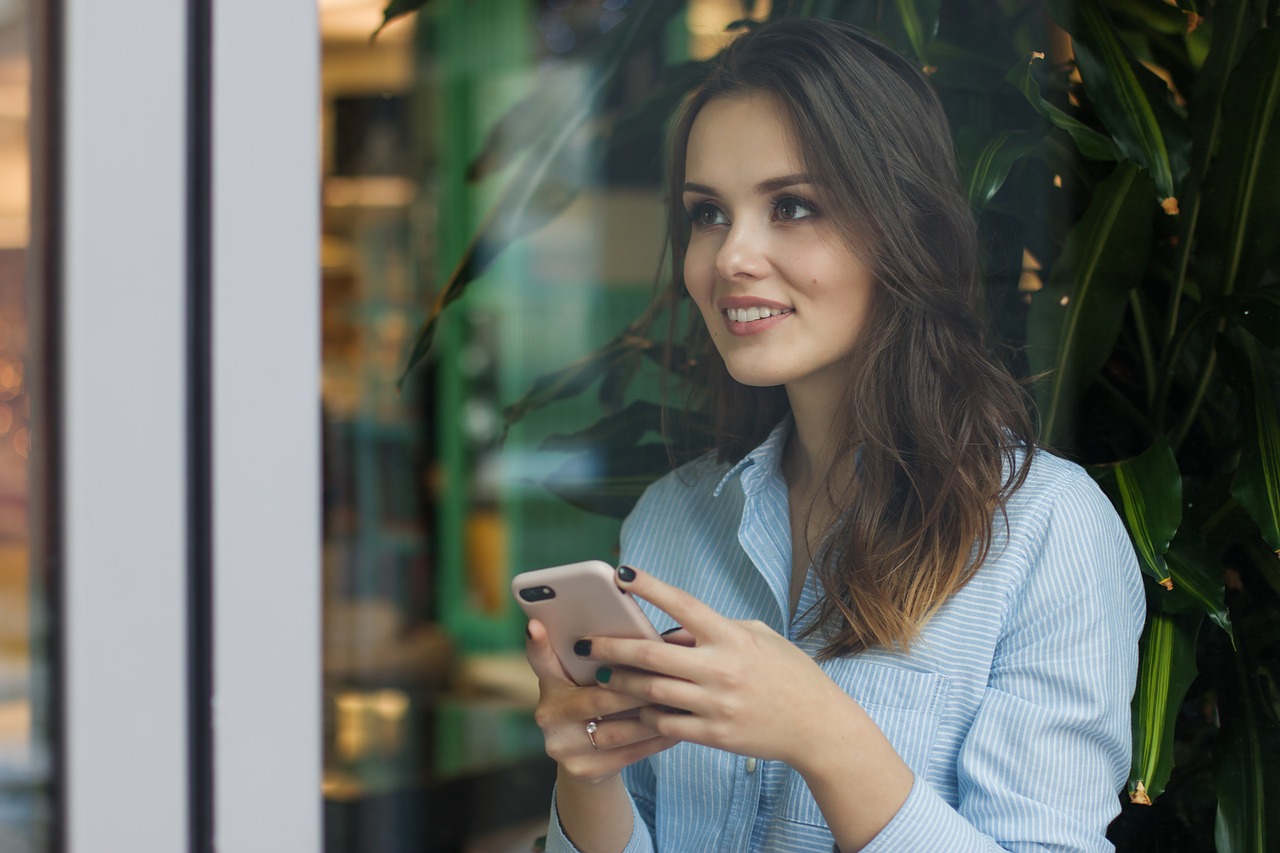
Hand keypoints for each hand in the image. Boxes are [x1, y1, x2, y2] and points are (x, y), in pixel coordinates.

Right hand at [525, 617, 679, 783]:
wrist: (588, 757)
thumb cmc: (598, 701)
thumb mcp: (589, 680)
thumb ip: (603, 659)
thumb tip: (646, 636)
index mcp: (549, 684)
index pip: (540, 660)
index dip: (537, 644)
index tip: (535, 624)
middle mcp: (548, 715)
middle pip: (597, 698)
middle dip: (637, 688)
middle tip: (669, 676)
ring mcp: (562, 746)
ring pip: (617, 730)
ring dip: (653, 716)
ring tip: (680, 702)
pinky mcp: (583, 771)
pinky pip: (628, 754)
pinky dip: (656, 739)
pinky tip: (676, 728)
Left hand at [577, 565, 864, 771]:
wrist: (817, 726)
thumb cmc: (789, 674)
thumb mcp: (760, 637)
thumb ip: (717, 630)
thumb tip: (674, 629)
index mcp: (732, 637)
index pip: (684, 605)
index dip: (650, 588)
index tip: (621, 574)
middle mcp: (721, 669)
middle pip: (653, 656)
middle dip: (614, 648)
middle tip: (588, 644)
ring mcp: (716, 704)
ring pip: (651, 693)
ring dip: (621, 684)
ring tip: (603, 676)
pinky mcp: (714, 735)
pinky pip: (666, 724)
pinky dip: (644, 715)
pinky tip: (631, 709)